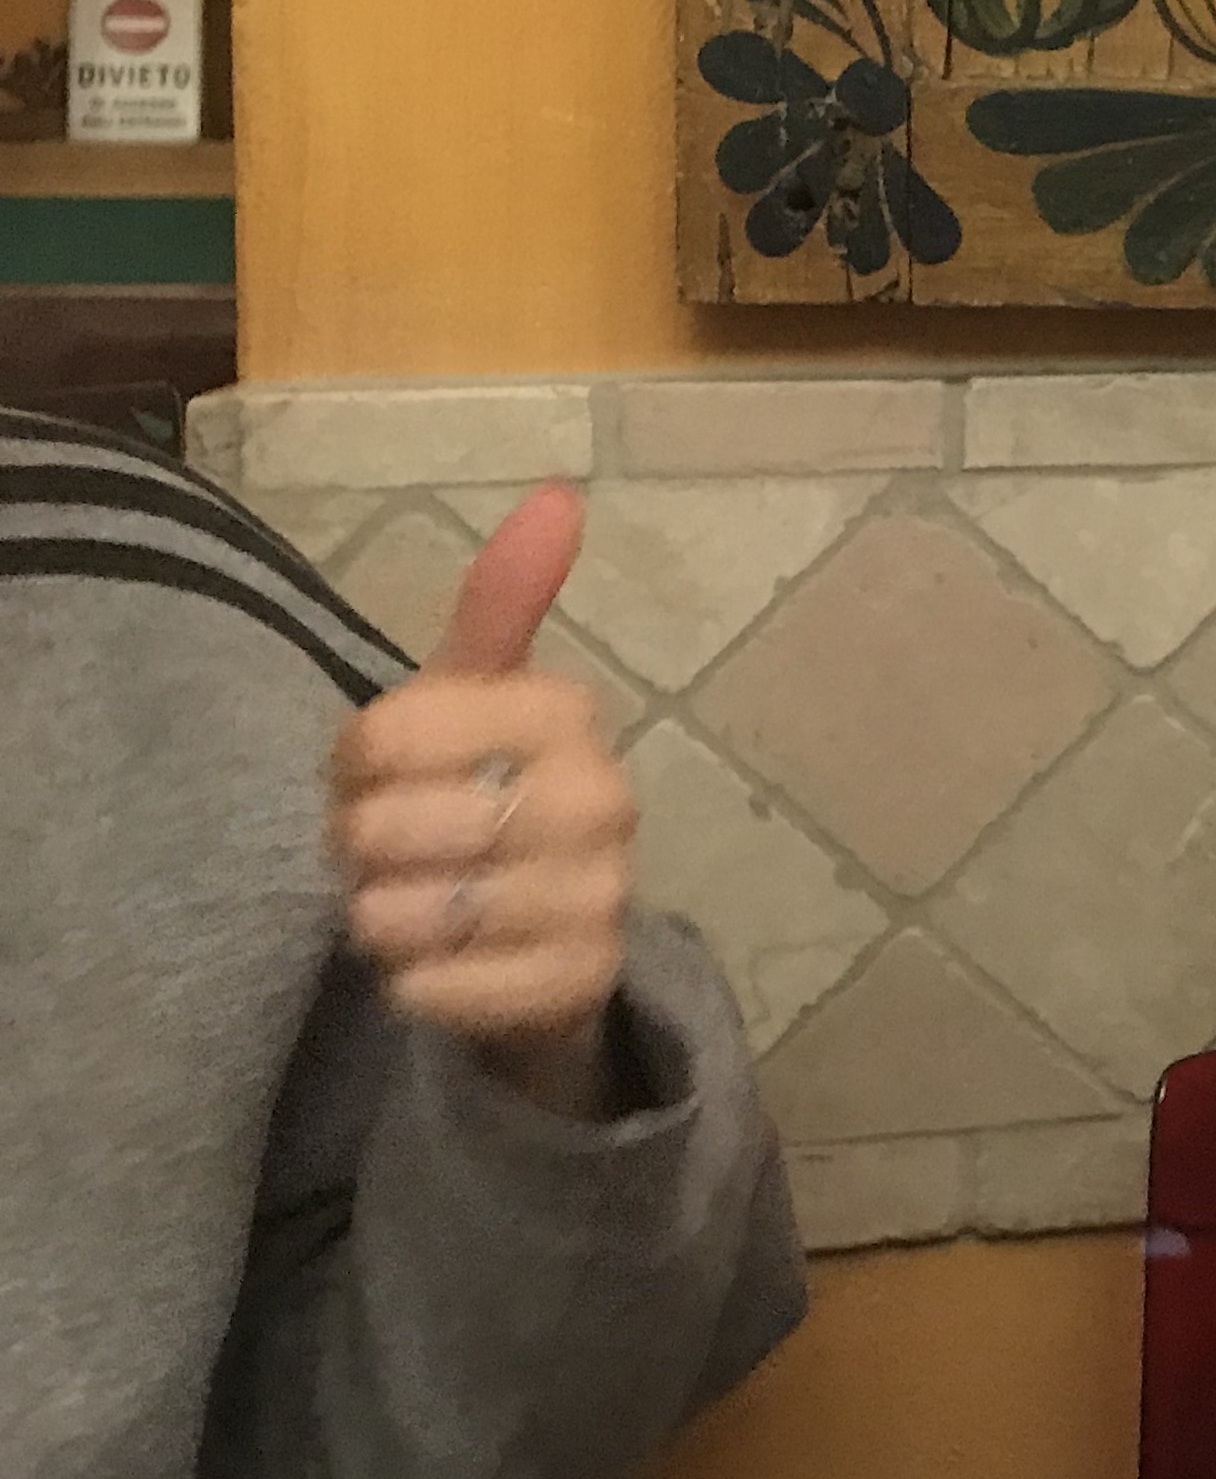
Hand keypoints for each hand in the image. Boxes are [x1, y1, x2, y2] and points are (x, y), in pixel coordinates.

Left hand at [325, 487, 637, 1116]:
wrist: (546, 942)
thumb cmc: (489, 796)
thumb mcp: (479, 698)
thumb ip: (501, 602)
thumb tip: (560, 490)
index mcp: (565, 714)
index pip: (381, 733)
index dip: (350, 764)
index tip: (378, 775)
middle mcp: (601, 799)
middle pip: (387, 828)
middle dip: (360, 850)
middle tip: (392, 853)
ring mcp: (600, 896)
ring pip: (409, 914)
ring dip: (381, 920)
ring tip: (413, 909)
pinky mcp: (581, 983)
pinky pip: (440, 988)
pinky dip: (413, 986)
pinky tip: (439, 967)